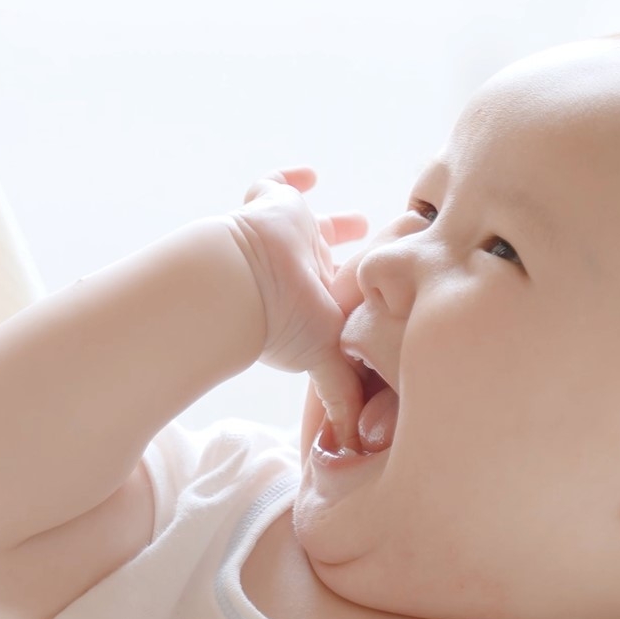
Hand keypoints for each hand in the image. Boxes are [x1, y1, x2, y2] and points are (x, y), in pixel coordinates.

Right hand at [227, 169, 367, 374]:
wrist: (244, 283)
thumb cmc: (284, 324)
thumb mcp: (326, 358)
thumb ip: (340, 393)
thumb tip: (347, 443)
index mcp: (315, 303)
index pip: (340, 301)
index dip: (354, 301)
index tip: (375, 298)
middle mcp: (301, 271)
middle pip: (328, 266)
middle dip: (344, 264)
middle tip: (373, 258)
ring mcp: (285, 238)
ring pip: (310, 229)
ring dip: (332, 225)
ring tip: (360, 220)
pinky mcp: (272, 207)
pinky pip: (275, 183)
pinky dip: (288, 176)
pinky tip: (310, 175)